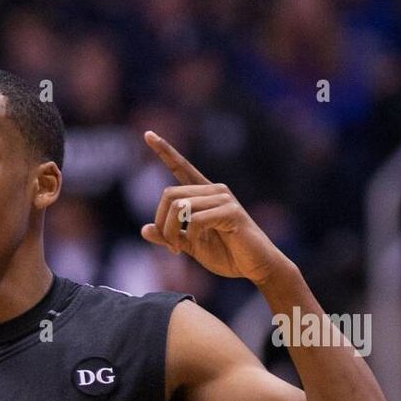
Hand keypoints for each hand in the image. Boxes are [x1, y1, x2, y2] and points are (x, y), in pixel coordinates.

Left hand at [140, 131, 287, 285]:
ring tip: (179, 249)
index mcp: (204, 195)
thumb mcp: (190, 246)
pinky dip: (191, 236)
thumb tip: (144, 229)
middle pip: (169, 194)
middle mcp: (214, 190)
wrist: (257, 266)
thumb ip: (169, 237)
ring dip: (172, 233)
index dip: (164, 151)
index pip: (181, 167)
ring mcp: (224, 199)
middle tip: (170, 246)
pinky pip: (196, 219)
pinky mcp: (231, 211)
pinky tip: (200, 243)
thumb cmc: (227, 254)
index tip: (148, 134)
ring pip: (179, 207)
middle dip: (162, 224)